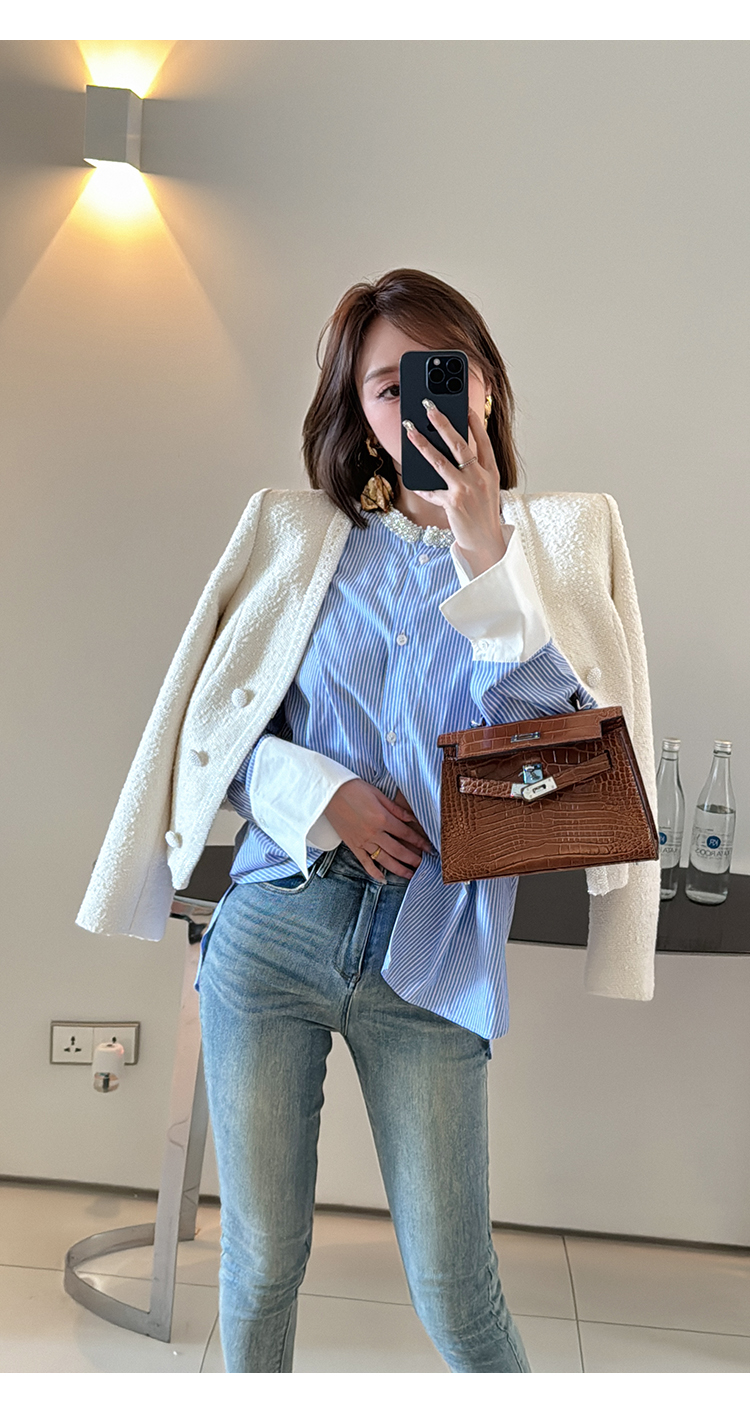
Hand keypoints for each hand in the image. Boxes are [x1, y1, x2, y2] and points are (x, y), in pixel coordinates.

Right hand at [323, 780, 434, 882]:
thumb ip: (396, 809)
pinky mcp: (352, 845)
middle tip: (424, 865)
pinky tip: (383, 879)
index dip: (419, 842)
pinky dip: (374, 872)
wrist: (328, 793)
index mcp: (382, 818)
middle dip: (413, 859)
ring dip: (399, 869)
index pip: (406, 833)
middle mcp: (374, 833)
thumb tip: (412, 819)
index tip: (429, 848)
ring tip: (410, 875)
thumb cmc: (354, 789)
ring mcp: (363, 841)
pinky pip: (365, 862)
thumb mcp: (378, 794)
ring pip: (384, 860)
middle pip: (398, 850)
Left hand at [402, 402, 507, 576]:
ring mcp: (465, 490)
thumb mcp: (486, 488)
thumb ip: (474, 469)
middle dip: (443, 423)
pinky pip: (431, 490)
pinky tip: (411, 477)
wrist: (485, 541)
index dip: (474, 422)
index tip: (464, 406)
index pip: (483, 441)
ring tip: (411, 431)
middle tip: (429, 408)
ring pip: (440, 462)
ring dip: (423, 444)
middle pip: (459, 444)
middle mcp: (479, 478)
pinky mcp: (452, 503)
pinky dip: (421, 485)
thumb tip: (455, 452)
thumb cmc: (484, 513)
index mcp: (490, 472)